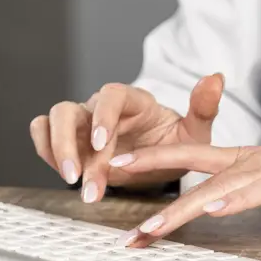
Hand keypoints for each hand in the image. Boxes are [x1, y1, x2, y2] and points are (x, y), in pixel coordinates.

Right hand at [29, 73, 224, 201]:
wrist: (160, 160)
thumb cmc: (174, 143)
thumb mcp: (195, 132)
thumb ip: (203, 108)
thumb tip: (216, 78)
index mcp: (131, 100)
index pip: (109, 96)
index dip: (101, 117)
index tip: (101, 144)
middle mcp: (100, 109)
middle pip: (68, 110)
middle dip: (69, 144)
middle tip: (79, 176)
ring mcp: (80, 125)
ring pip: (50, 122)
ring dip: (55, 151)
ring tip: (73, 182)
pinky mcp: (69, 142)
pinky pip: (44, 138)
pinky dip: (47, 152)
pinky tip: (65, 176)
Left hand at [108, 142, 260, 247]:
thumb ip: (242, 189)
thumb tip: (215, 202)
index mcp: (242, 159)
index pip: (188, 153)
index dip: (152, 155)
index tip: (119, 164)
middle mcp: (248, 159)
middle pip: (188, 158)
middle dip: (146, 165)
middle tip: (110, 174)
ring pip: (214, 185)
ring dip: (179, 208)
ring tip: (150, 229)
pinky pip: (255, 192)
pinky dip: (231, 200)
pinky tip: (211, 210)